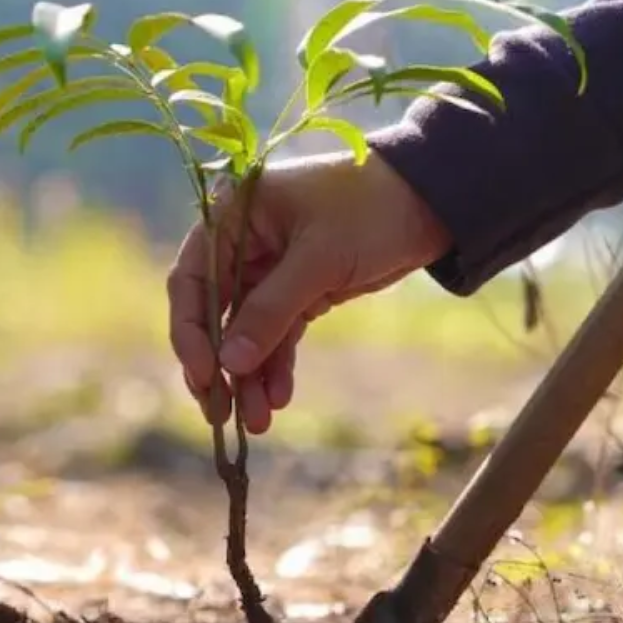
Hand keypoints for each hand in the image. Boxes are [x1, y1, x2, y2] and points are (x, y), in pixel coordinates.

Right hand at [166, 149, 450, 433]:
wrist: (431, 201)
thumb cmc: (370, 209)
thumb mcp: (319, 258)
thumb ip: (271, 310)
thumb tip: (228, 364)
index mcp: (234, 216)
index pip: (192, 279)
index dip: (191, 331)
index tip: (205, 375)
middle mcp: (244, 243)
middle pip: (214, 313)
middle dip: (220, 364)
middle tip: (220, 414)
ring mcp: (271, 270)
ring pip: (247, 332)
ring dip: (249, 376)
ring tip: (258, 421)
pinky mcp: (300, 291)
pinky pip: (278, 334)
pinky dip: (276, 366)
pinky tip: (279, 397)